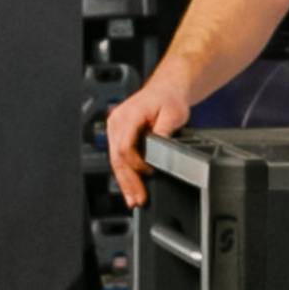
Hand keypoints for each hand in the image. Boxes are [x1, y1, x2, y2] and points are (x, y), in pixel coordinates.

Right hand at [106, 76, 194, 206]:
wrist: (166, 90)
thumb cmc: (170, 99)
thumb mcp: (174, 113)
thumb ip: (164, 131)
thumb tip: (159, 149)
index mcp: (129, 114)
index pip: (125, 146)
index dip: (136, 164)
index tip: (149, 174)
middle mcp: (117, 121)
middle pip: (117, 157)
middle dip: (128, 181)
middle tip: (137, 199)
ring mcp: (115, 128)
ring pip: (115, 160)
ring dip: (125, 182)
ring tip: (133, 199)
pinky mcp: (118, 134)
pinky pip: (118, 157)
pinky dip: (125, 174)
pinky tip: (130, 188)